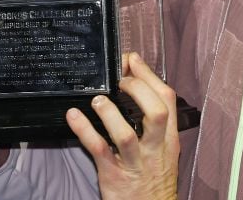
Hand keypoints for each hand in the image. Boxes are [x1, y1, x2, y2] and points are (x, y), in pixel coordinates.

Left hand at [67, 53, 179, 199]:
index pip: (167, 100)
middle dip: (137, 87)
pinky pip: (99, 150)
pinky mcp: (114, 176)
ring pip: (125, 134)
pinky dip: (84, 131)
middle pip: (155, 111)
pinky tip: (74, 117)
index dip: (149, 75)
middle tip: (119, 78)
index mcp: (169, 140)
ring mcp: (135, 163)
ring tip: (97, 98)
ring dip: (110, 112)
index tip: (133, 60)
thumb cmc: (154, 182)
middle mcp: (155, 149)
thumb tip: (140, 92)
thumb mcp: (164, 152)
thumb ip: (156, 126)